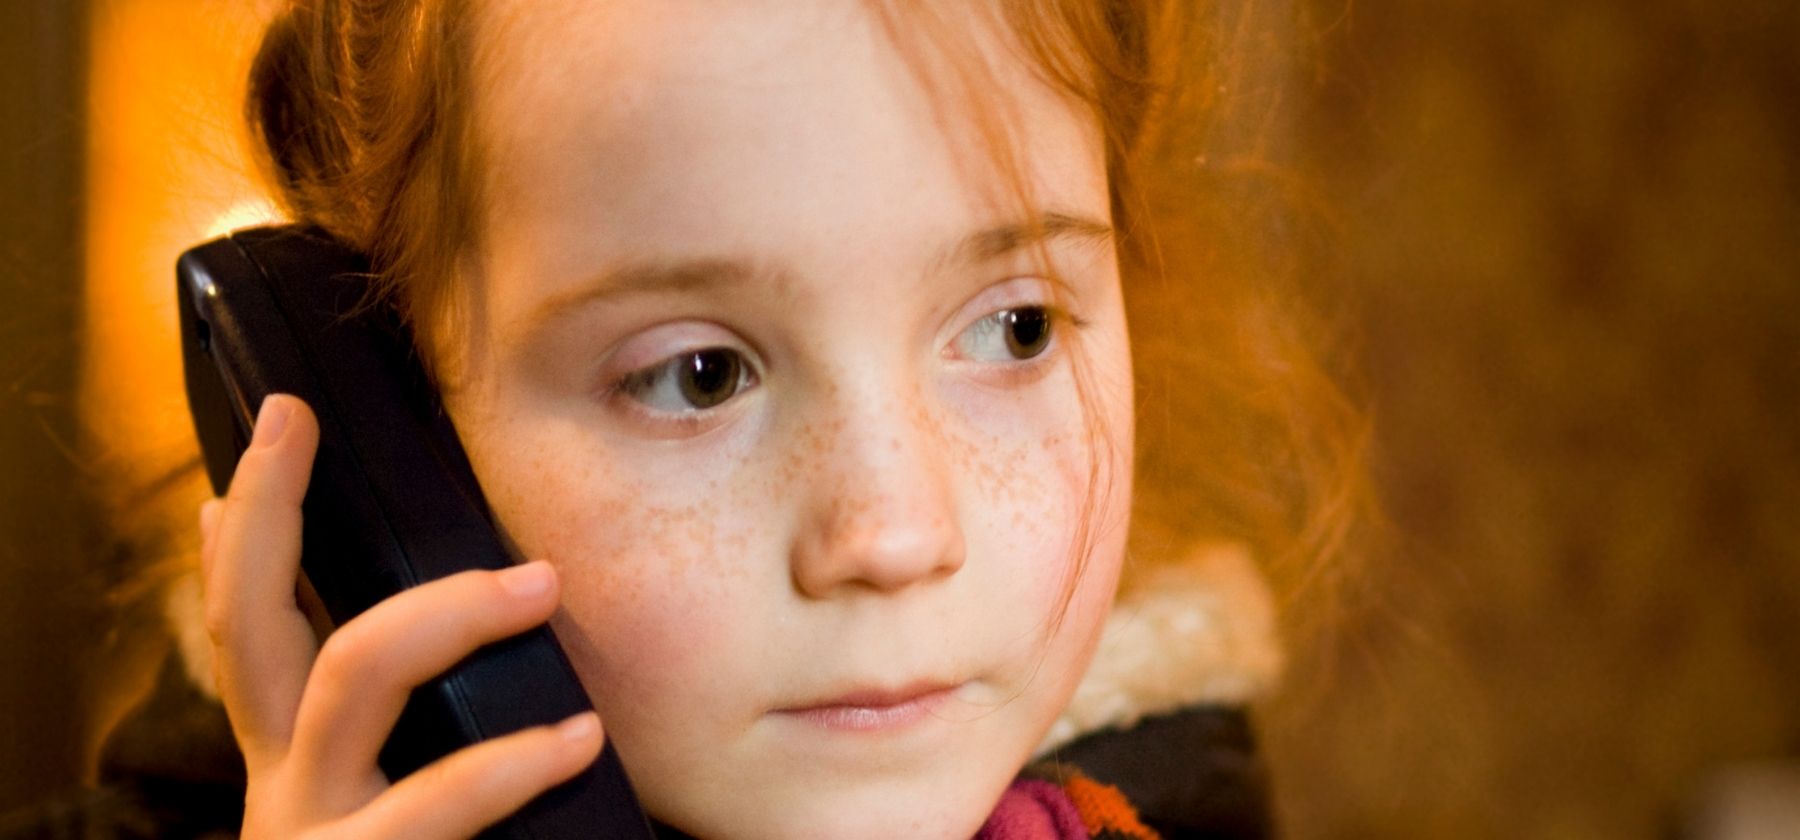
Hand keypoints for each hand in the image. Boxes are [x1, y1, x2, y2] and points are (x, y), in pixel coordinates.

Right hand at [198, 394, 602, 838]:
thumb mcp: (396, 799)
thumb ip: (416, 723)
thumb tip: (494, 617)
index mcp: (300, 765)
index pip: (253, 624)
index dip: (246, 524)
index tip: (275, 426)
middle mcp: (291, 791)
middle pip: (254, 626)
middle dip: (267, 511)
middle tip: (296, 423)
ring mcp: (319, 834)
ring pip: (351, 684)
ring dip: (443, 613)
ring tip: (537, 583)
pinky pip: (437, 808)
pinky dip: (509, 767)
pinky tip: (574, 739)